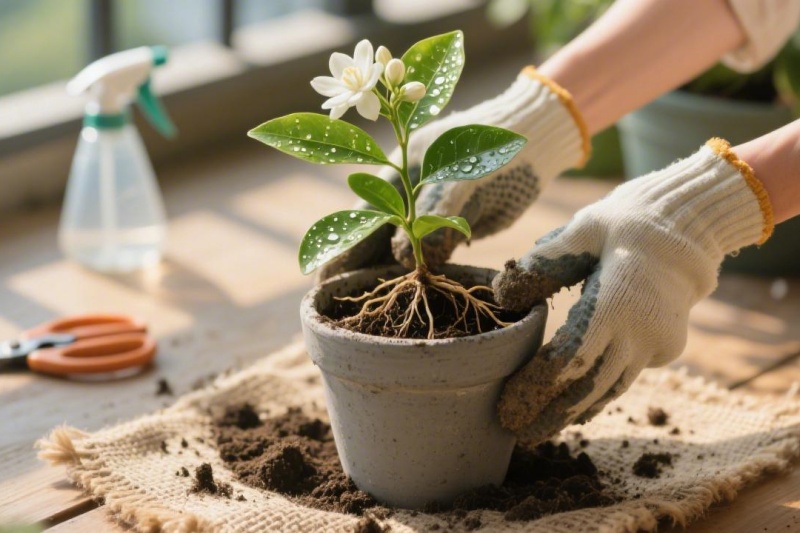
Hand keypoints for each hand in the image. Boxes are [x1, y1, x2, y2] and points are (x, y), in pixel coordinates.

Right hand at [316, 67, 587, 280]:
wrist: (536, 139)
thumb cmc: (496, 147)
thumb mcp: (463, 176)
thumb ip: (436, 212)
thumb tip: (406, 257)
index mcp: (399, 172)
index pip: (362, 216)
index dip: (343, 248)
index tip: (325, 280)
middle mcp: (410, 193)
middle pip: (376, 235)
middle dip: (358, 268)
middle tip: (335, 303)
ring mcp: (432, 210)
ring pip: (403, 248)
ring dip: (389, 274)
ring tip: (368, 305)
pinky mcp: (457, 226)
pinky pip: (433, 253)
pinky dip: (423, 272)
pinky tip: (414, 291)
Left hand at [494, 138, 773, 442]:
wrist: (688, 228)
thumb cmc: (625, 223)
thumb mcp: (582, 230)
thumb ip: (543, 262)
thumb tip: (501, 293)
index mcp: (616, 302)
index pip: (569, 358)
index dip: (537, 386)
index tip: (509, 405)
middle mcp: (640, 332)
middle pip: (589, 386)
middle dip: (551, 412)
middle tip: (516, 432)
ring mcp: (658, 343)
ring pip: (611, 388)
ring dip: (575, 411)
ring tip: (540, 428)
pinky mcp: (668, 347)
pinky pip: (627, 377)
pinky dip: (599, 392)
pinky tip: (575, 405)